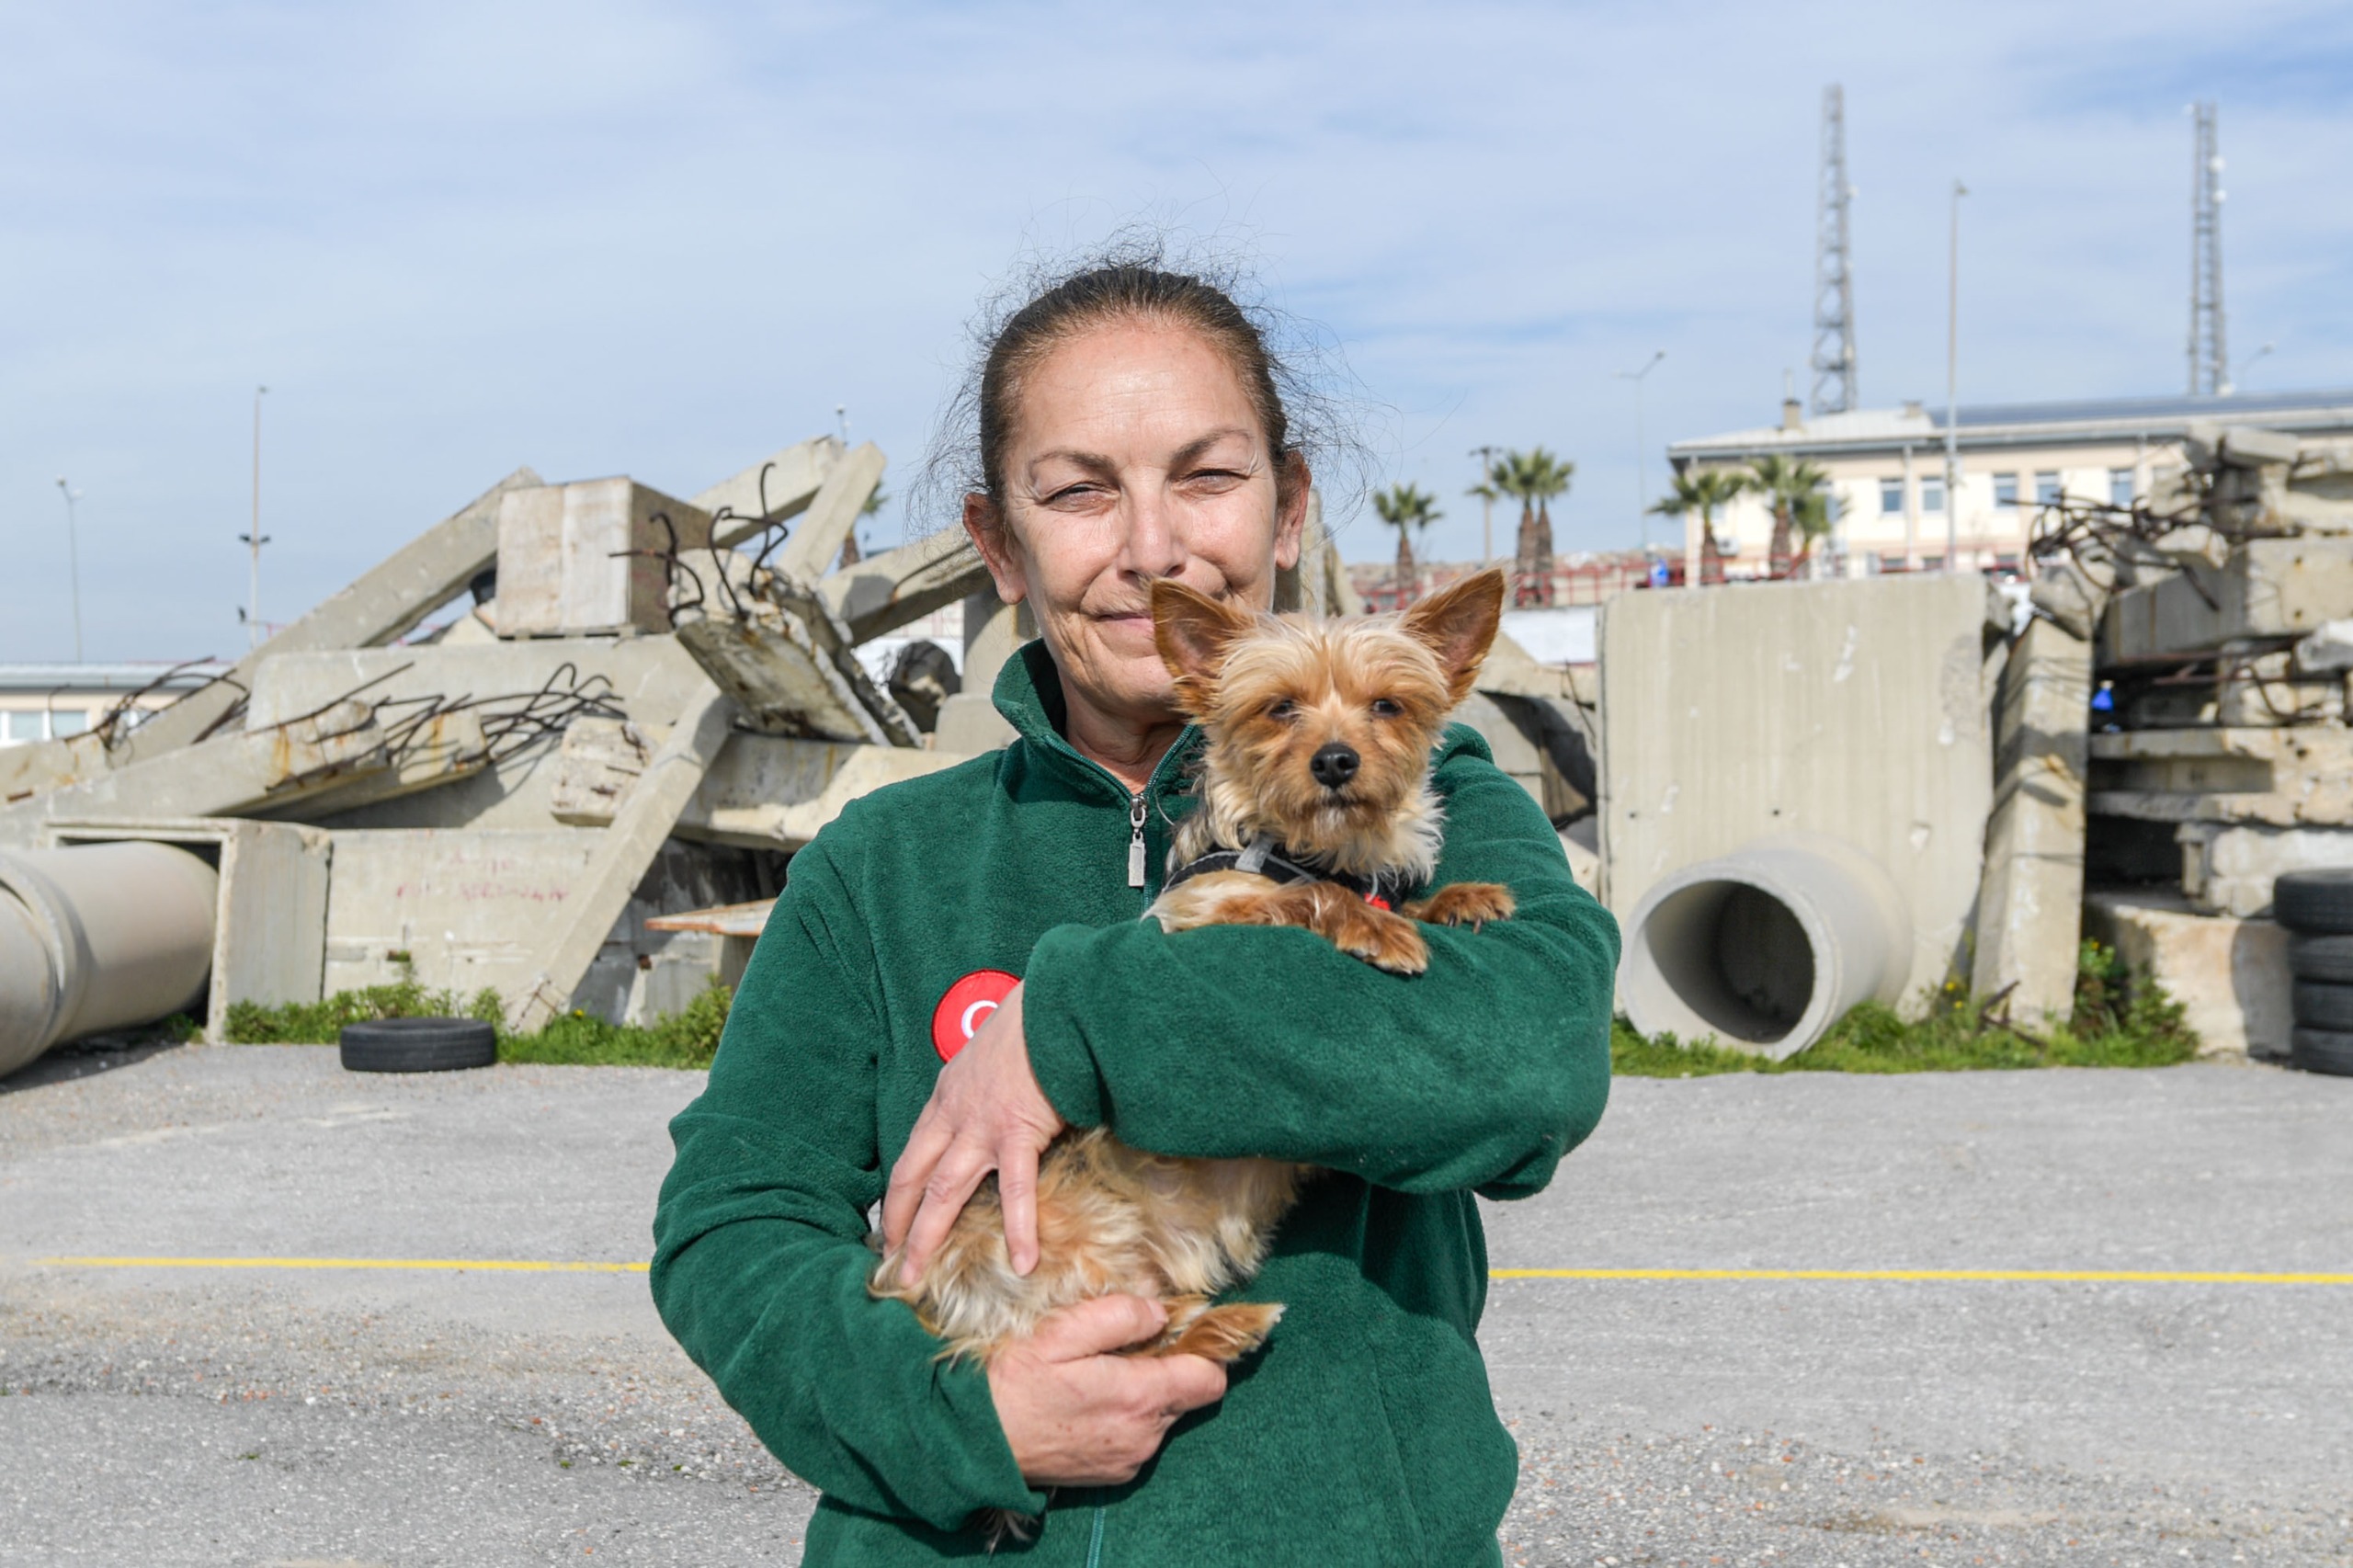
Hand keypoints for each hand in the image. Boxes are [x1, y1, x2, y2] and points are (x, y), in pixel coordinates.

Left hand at [883, 983, 1065, 1282]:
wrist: (1055, 1005)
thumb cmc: (1032, 1026)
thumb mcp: (990, 1057)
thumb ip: (985, 1088)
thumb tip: (995, 1107)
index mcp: (946, 1098)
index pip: (911, 1157)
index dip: (897, 1197)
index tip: (891, 1228)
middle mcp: (953, 1115)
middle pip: (913, 1180)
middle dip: (897, 1226)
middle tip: (889, 1266)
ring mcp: (982, 1126)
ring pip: (944, 1192)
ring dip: (928, 1238)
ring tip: (918, 1277)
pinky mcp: (1018, 1131)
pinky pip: (1016, 1190)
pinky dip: (1017, 1228)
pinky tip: (1022, 1261)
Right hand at [987, 1295, 1226, 1487]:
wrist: (977, 1443)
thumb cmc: (1015, 1382)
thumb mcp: (1062, 1331)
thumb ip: (1119, 1316)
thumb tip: (1160, 1313)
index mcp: (1139, 1397)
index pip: (1210, 1379)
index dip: (1201, 1350)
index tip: (1178, 1332)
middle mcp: (1144, 1435)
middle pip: (1186, 1396)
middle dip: (1166, 1368)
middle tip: (1122, 1349)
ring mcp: (1129, 1459)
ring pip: (1162, 1416)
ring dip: (1143, 1394)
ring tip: (1097, 1376)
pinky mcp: (1113, 1473)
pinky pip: (1139, 1437)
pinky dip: (1125, 1418)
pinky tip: (1088, 1404)